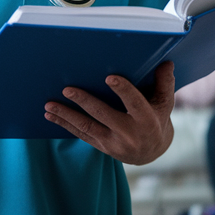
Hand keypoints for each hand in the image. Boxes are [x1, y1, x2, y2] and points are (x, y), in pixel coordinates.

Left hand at [44, 61, 175, 164]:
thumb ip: (164, 83)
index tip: (109, 77)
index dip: (123, 90)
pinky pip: (81, 135)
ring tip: (49, 104)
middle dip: (84, 101)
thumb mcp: (164, 103)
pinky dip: (64, 125)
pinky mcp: (102, 147)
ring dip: (66, 115)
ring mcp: (114, 143)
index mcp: (147, 120)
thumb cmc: (156, 119)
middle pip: (104, 115)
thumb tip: (166, 61)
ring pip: (87, 127)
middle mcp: (130, 133)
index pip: (135, 103)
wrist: (151, 152)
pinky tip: (50, 115)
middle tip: (67, 89)